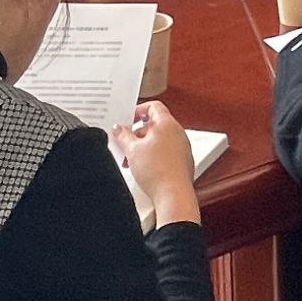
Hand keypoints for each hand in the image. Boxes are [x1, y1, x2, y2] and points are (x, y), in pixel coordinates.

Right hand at [109, 102, 199, 225]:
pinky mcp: (182, 161)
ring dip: (144, 146)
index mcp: (167, 123)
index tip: (128, 119)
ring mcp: (182, 147)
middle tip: (125, 142)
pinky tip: (143, 168)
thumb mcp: (132, 150)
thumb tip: (118, 129)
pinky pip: (166, 152)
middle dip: (138, 133)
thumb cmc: (158, 170)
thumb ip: (123, 136)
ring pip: (160, 140)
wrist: (173, 194)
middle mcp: (178, 132)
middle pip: (155, 125)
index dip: (138, 110)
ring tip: (132, 159)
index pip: (154, 106)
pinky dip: (154, 156)